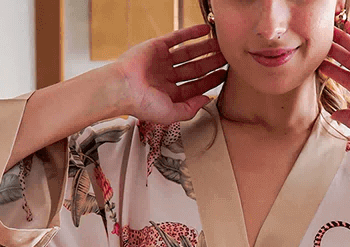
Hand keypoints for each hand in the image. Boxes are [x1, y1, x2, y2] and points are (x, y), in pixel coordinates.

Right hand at [112, 23, 227, 124]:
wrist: (122, 88)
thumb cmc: (142, 105)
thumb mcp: (171, 114)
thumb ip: (190, 109)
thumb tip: (207, 99)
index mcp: (170, 94)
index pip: (196, 86)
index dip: (211, 80)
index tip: (224, 74)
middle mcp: (167, 77)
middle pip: (195, 68)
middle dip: (211, 63)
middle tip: (227, 57)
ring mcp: (162, 61)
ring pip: (189, 53)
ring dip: (205, 48)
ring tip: (220, 43)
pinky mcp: (157, 46)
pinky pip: (177, 38)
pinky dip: (191, 33)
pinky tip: (204, 30)